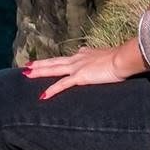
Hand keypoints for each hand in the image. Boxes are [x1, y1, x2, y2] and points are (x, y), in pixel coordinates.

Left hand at [22, 37, 145, 99]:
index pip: (67, 59)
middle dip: (40, 64)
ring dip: (39, 72)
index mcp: (85, 54)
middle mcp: (78, 58)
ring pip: (53, 69)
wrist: (122, 59)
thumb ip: (101, 58)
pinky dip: (51, 90)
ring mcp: (77, 67)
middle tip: (27, 65)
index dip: (56, 61)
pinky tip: (43, 96)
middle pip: (54, 62)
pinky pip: (62, 85)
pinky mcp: (80, 76)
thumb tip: (102, 57)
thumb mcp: (109, 57)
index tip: (48, 62)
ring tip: (26, 73)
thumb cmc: (120, 60)